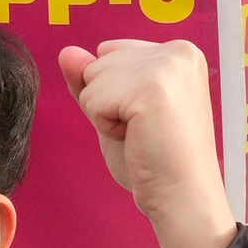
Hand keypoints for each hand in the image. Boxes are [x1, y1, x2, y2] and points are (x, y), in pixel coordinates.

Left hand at [58, 40, 233, 247]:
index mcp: (178, 52)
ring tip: (141, 134)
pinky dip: (104, 126)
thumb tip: (66, 52)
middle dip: (109, 102)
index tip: (148, 118)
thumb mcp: (117, 110)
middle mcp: (177, 51)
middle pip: (99, 63)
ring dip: (105, 115)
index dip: (115, 92)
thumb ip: (92, 79)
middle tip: (144, 130)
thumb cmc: (155, 160)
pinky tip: (136, 138)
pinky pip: (92, 100)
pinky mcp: (150, 87)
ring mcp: (165, 66)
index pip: (109, 52)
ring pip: (92, 80)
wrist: (180, 196)